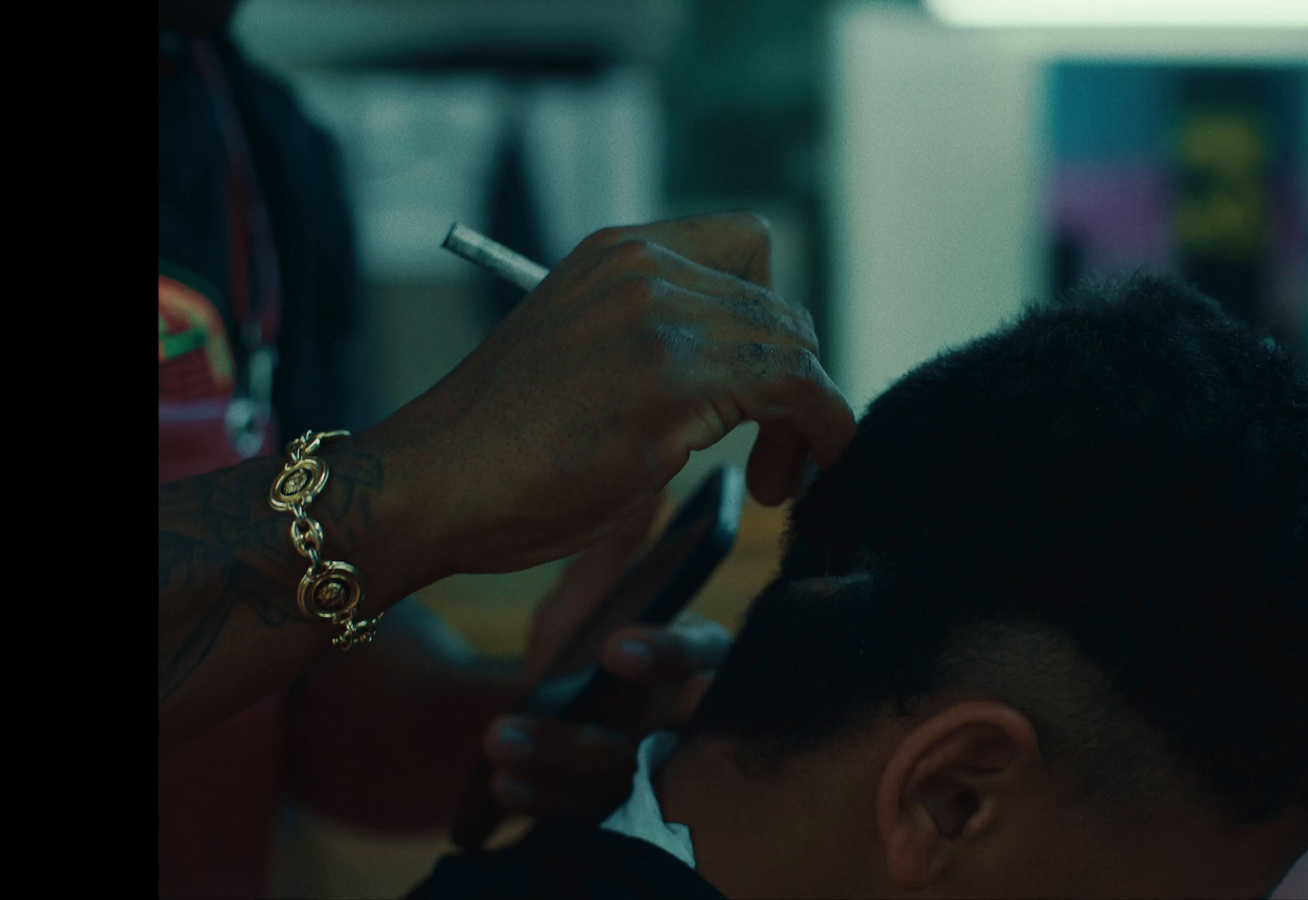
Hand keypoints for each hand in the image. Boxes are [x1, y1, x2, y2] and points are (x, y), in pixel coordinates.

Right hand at [356, 213, 854, 587]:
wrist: (432, 483)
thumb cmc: (500, 447)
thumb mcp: (589, 357)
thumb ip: (663, 344)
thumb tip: (750, 384)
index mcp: (618, 253)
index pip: (749, 244)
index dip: (771, 318)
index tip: (759, 387)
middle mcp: (642, 268)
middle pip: (780, 305)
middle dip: (794, 382)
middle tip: (772, 458)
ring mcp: (657, 318)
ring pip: (796, 345)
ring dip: (807, 418)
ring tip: (776, 481)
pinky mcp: (671, 380)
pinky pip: (796, 387)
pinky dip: (822, 430)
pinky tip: (795, 475)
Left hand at [482, 498, 731, 820]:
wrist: (542, 721)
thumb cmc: (582, 654)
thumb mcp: (592, 603)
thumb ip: (615, 556)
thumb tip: (645, 483)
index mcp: (699, 665)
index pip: (708, 658)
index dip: (670, 656)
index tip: (616, 647)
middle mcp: (687, 728)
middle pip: (667, 739)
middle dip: (606, 731)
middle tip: (542, 722)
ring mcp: (651, 781)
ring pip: (617, 781)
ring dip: (558, 759)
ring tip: (499, 741)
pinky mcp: (615, 818)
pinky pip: (585, 820)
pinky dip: (543, 799)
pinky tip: (502, 780)